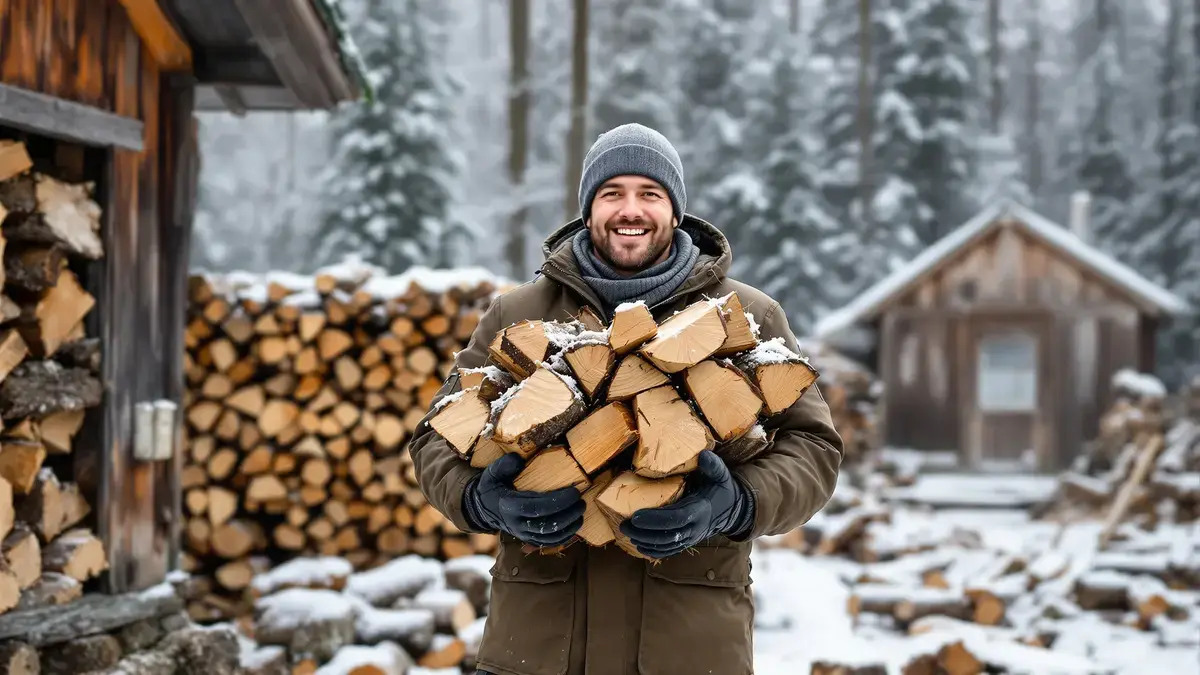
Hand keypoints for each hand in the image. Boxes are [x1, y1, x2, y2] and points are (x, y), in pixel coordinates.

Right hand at [464, 453, 584, 546]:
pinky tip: (575, 524)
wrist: (483, 510)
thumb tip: (518, 459)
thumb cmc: (491, 488)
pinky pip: (549, 543)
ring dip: (569, 526)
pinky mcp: (528, 540)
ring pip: (550, 537)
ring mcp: (523, 535)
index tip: (574, 492)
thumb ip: (503, 465)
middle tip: (582, 502)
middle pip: (547, 525)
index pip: (537, 507)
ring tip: (581, 512)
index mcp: (509, 507)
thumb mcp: (491, 474)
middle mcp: (517, 524)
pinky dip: (564, 536)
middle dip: (568, 514)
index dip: (558, 501)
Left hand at [619, 450, 748, 557]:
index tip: (637, 515)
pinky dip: (653, 550)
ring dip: (645, 541)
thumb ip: (713, 466)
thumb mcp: (721, 475)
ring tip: (626, 531)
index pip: (677, 518)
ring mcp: (691, 538)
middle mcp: (695, 528)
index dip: (656, 519)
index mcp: (701, 510)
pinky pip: (669, 551)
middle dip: (644, 532)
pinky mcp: (687, 542)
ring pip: (666, 546)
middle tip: (624, 524)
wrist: (732, 510)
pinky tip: (638, 544)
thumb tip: (703, 455)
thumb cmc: (722, 489)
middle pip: (668, 536)